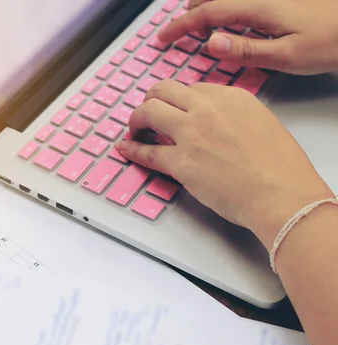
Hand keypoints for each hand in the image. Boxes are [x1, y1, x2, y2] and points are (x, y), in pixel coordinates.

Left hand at [115, 80, 333, 248]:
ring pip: (148, 112)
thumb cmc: (279, 168)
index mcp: (231, 97)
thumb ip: (234, 116)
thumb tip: (214, 122)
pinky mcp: (180, 162)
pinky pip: (147, 151)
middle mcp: (207, 108)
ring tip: (135, 129)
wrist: (282, 194)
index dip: (178, 99)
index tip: (173, 107)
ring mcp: (191, 133)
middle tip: (147, 113)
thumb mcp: (261, 124)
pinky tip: (125, 147)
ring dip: (137, 119)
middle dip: (151, 99)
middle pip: (164, 90)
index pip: (192, 88)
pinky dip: (131, 148)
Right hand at [159, 0, 337, 74]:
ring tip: (196, 22)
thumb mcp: (286, 55)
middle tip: (175, 31)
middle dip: (189, 13)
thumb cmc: (330, 42)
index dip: (180, 26)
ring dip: (206, 6)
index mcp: (258, 7)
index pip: (207, 14)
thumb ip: (246, 49)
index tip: (163, 38)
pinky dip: (224, 6)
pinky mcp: (279, 0)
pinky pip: (241, 0)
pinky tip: (229, 18)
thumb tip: (211, 43)